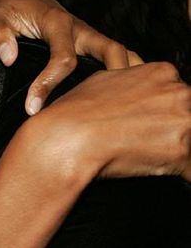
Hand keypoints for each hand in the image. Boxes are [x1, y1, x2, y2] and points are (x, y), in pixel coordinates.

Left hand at [0, 0, 141, 115]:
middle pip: (111, 50)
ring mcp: (87, 36)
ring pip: (118, 52)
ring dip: (126, 74)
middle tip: (107, 110)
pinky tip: (121, 96)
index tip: (32, 108)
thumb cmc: (6, 7)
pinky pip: (111, 56)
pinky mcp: (88, 43)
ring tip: (124, 107)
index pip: (63, 58)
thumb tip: (9, 57)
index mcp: (57, 22)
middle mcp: (79, 28)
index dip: (49, 84)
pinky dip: (122, 71)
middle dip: (115, 78)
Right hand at [28, 62, 190, 183]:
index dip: (168, 116)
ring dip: (179, 153)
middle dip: (177, 133)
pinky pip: (190, 170)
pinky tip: (163, 175)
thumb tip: (135, 97)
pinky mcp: (180, 150)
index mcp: (163, 72)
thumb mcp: (105, 80)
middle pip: (189, 116)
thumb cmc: (78, 112)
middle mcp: (179, 92)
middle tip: (154, 146)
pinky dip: (181, 174)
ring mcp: (182, 120)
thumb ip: (132, 84)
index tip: (157, 128)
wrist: (68, 136)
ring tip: (154, 161)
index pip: (181, 97)